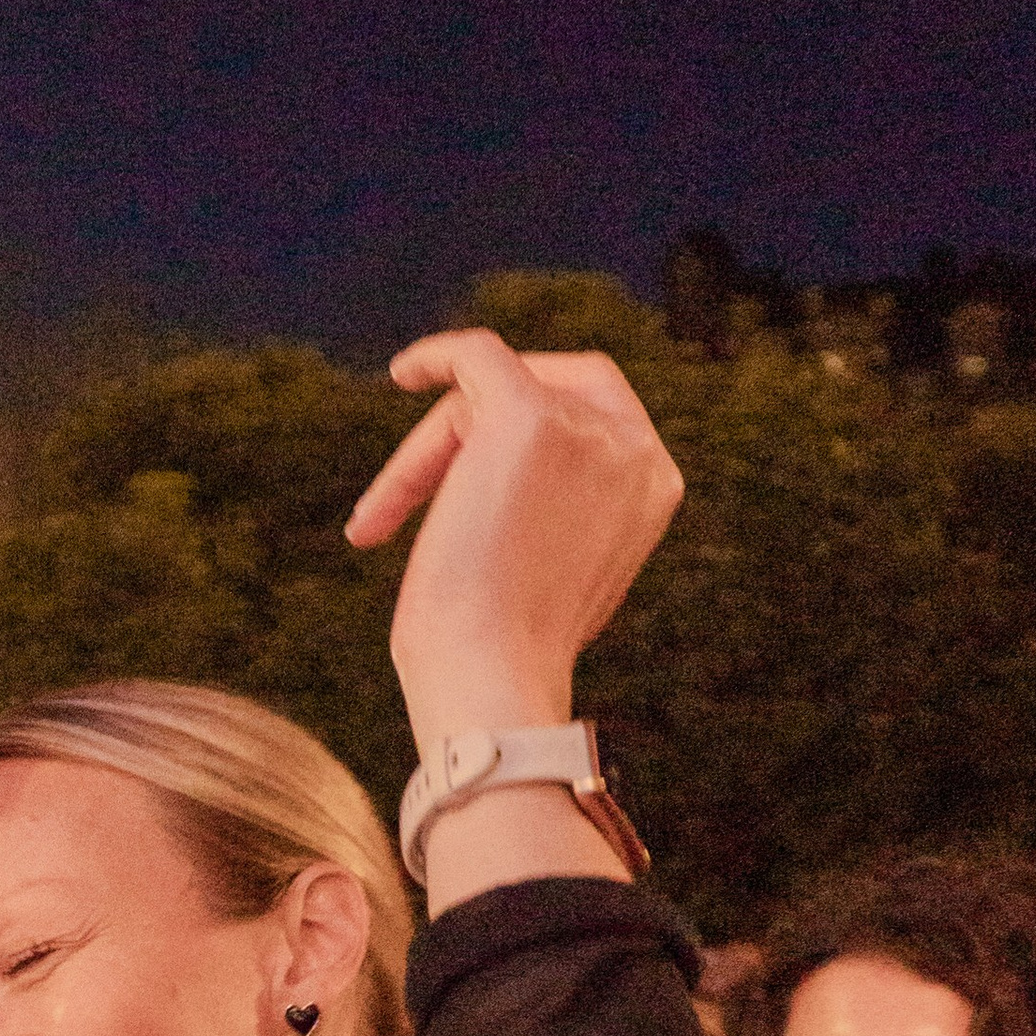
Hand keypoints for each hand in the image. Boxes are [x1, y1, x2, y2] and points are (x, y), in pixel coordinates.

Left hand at [345, 330, 681, 756]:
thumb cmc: (504, 654)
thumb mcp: (559, 577)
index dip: (529, 424)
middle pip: (541, 393)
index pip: (595, 413)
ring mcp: (585, 427)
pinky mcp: (527, 415)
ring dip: (426, 458)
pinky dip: (437, 355)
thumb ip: (560, 516)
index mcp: (654, 483)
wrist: (491, 679)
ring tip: (380, 522)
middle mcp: (635, 447)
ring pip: (485, 397)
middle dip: (470, 433)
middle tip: (415, 494)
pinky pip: (477, 356)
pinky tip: (403, 371)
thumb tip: (513, 497)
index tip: (465, 461)